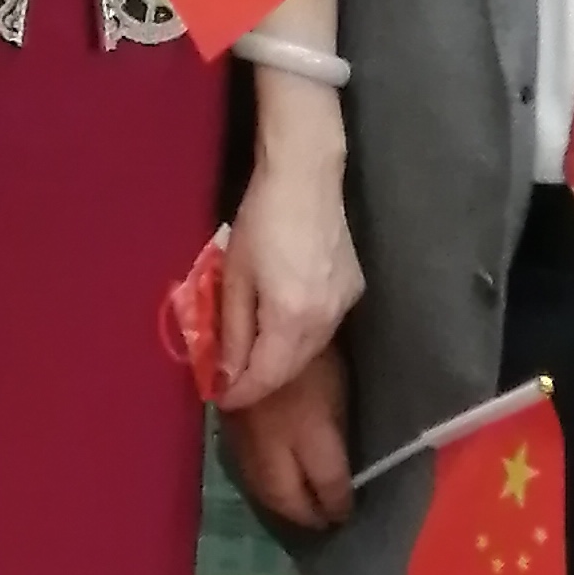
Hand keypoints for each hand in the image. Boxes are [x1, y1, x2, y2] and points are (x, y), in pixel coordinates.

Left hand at [213, 142, 362, 408]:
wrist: (306, 177)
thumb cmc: (261, 220)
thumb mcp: (235, 277)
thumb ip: (231, 330)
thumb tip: (225, 372)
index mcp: (292, 318)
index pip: (267, 376)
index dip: (241, 392)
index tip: (219, 397)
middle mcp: (325, 321)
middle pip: (290, 369)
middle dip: (260, 380)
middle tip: (230, 381)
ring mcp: (344, 307)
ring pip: (308, 352)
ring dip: (280, 360)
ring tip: (250, 356)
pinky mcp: (354, 291)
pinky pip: (322, 329)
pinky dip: (298, 337)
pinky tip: (280, 326)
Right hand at [226, 347, 354, 535]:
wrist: (257, 313)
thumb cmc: (314, 346)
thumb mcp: (337, 387)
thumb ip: (336, 430)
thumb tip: (342, 468)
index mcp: (307, 427)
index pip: (327, 482)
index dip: (339, 503)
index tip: (347, 512)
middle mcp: (272, 439)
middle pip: (287, 495)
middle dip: (306, 515)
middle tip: (323, 523)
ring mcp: (245, 434)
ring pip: (261, 488)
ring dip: (281, 506)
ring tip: (300, 513)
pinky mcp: (229, 426)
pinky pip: (245, 469)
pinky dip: (262, 487)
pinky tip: (274, 487)